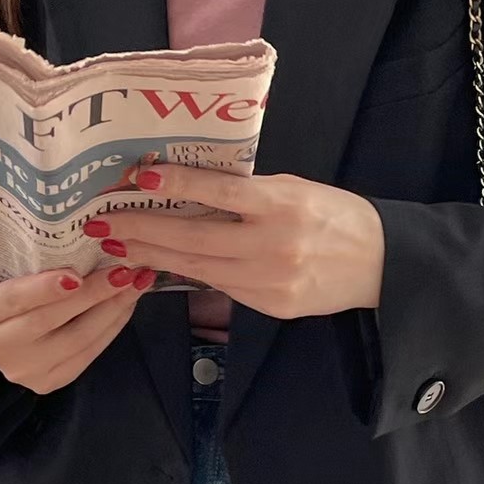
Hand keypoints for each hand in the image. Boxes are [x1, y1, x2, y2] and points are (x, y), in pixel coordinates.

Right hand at [0, 265, 156, 394]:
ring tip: (134, 284)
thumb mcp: (9, 271)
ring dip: (111, 310)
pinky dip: (111, 327)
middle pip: (50, 319)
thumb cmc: (11, 287)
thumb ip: (33, 261)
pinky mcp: (47, 382)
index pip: (14, 298)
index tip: (77, 272)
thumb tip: (86, 237)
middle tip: (124, 270)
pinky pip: (87, 355)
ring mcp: (21, 370)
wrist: (4, 328)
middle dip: (93, 293)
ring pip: (76, 340)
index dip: (46, 287)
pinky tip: (125, 305)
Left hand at [92, 166, 385, 319]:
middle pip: (196, 238)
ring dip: (154, 257)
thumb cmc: (333, 215)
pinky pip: (219, 286)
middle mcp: (274, 245)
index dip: (177, 184)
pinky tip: (159, 266)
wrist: (380, 263)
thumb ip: (247, 193)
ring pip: (199, 268)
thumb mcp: (294, 189)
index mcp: (283, 204)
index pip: (220, 192)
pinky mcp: (271, 306)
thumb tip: (190, 189)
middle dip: (144, 230)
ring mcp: (271, 281)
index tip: (138, 177)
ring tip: (118, 246)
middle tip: (103, 222)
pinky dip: (186, 274)